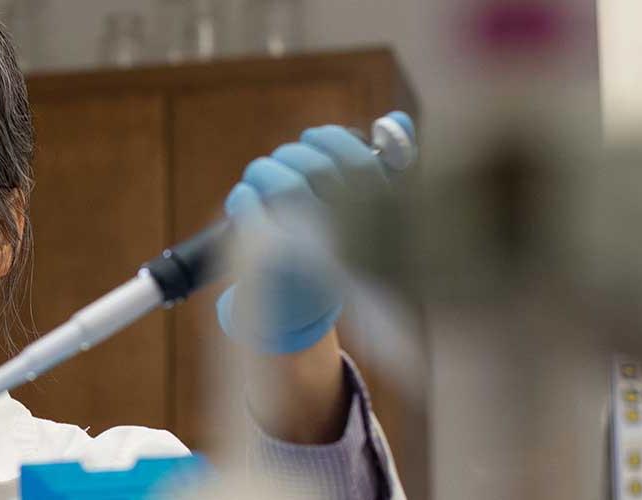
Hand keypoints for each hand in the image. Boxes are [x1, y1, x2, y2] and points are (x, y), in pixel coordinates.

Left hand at [216, 111, 411, 353]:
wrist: (304, 313)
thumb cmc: (340, 254)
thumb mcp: (374, 218)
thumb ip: (391, 166)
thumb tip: (398, 119)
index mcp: (377, 223)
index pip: (359, 163)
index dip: (333, 139)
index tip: (314, 136)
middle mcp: (348, 237)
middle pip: (316, 170)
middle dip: (292, 154)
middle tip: (281, 158)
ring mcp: (309, 251)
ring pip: (284, 186)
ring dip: (264, 170)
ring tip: (259, 173)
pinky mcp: (271, 263)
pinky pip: (252, 212)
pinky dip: (243, 198)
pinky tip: (244, 198)